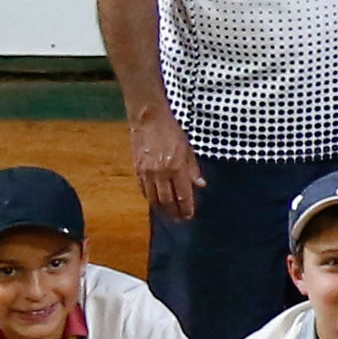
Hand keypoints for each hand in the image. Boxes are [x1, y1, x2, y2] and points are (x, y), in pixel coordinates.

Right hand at [130, 107, 200, 223]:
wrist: (149, 119)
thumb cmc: (172, 131)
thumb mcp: (188, 148)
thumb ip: (194, 169)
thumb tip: (201, 185)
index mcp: (177, 168)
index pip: (183, 195)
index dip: (186, 208)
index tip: (189, 216)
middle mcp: (161, 173)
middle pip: (167, 200)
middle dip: (173, 212)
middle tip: (179, 219)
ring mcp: (146, 172)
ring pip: (153, 198)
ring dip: (161, 208)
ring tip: (167, 214)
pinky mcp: (136, 169)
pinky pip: (142, 189)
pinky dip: (149, 197)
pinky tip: (154, 201)